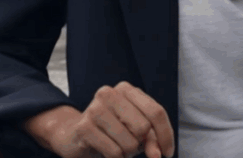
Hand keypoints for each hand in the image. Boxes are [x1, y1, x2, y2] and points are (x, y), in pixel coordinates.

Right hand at [24, 82, 174, 157]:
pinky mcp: (84, 127)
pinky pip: (114, 152)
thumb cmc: (113, 132)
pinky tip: (106, 150)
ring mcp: (94, 109)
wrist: (76, 136)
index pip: (156, 112)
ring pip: (129, 142)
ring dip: (127, 152)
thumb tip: (156, 154)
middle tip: (130, 144)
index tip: (166, 153)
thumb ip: (151, 139)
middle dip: (141, 144)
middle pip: (143, 127)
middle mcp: (108, 93)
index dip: (165, 136)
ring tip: (117, 146)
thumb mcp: (136, 131)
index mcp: (125, 89)